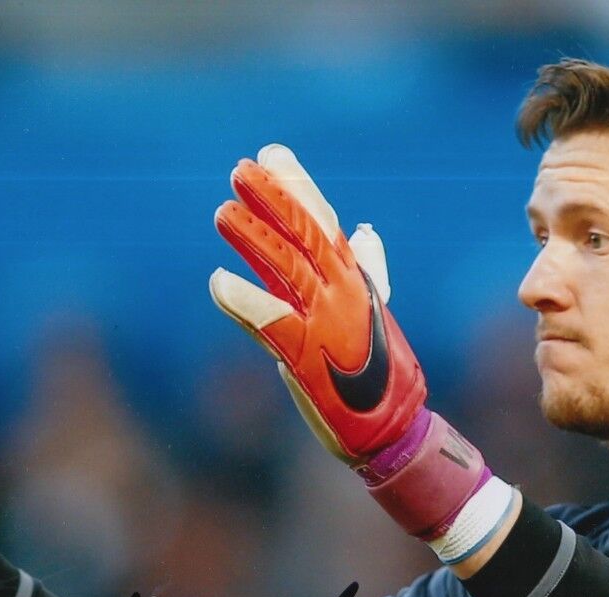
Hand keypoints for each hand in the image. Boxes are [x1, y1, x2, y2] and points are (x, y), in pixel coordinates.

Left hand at [210, 144, 511, 566]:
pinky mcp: (307, 356)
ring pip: (287, 269)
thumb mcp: (374, 313)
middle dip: (273, 199)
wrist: (390, 430)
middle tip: (241, 170)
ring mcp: (328, 322)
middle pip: (305, 235)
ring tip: (223, 213)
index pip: (324, 222)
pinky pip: (270, 322)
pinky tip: (217, 283)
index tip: (272, 154)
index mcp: (356, 281)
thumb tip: (364, 231)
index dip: (297, 187)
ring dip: (254, 239)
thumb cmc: (378, 374)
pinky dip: (244, 301)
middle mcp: (344, 294)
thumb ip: (366, 270)